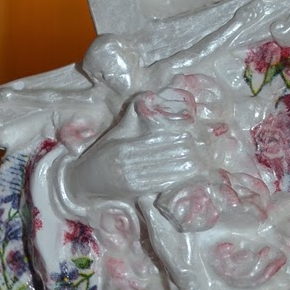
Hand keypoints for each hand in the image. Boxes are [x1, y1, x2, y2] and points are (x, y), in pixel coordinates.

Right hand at [62, 128, 199, 204]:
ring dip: (189, 166)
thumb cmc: (104, 153)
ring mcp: (133, 180)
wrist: (85, 182)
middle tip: (205, 146)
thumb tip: (151, 96)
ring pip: (170, 171)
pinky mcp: (137, 192)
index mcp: (124, 147)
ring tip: (203, 160)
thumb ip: (134, 116)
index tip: (194, 132)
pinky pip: (163, 184)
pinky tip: (191, 174)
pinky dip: (179, 178)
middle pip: (167, 155)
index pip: (159, 140)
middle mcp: (128, 164)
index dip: (179, 136)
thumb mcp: (117, 132)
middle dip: (189, 151)